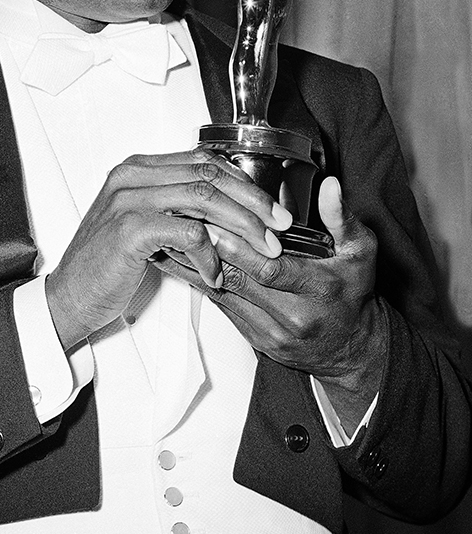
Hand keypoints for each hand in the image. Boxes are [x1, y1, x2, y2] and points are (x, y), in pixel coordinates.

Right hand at [45, 148, 292, 350]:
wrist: (68, 297)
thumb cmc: (107, 266)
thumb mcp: (144, 226)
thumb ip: (177, 209)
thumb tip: (231, 213)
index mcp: (138, 169)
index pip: (203, 160)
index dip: (243, 181)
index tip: (270, 207)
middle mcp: (132, 176)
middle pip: (209, 173)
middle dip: (253, 201)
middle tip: (280, 227)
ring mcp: (128, 199)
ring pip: (204, 197)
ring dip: (242, 226)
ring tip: (261, 252)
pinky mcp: (129, 229)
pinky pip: (188, 232)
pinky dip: (210, 255)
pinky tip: (215, 275)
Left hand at [205, 177, 385, 433]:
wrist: (350, 348)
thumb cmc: (352, 291)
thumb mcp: (360, 251)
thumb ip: (342, 218)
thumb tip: (330, 185)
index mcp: (321, 291)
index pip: (272, 269)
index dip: (240, 247)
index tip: (213, 222)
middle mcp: (294, 317)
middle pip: (240, 279)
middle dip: (209, 249)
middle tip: (184, 220)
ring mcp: (271, 332)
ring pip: (224, 293)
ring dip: (195, 264)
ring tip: (174, 235)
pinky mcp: (253, 339)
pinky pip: (221, 306)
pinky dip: (200, 280)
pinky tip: (182, 259)